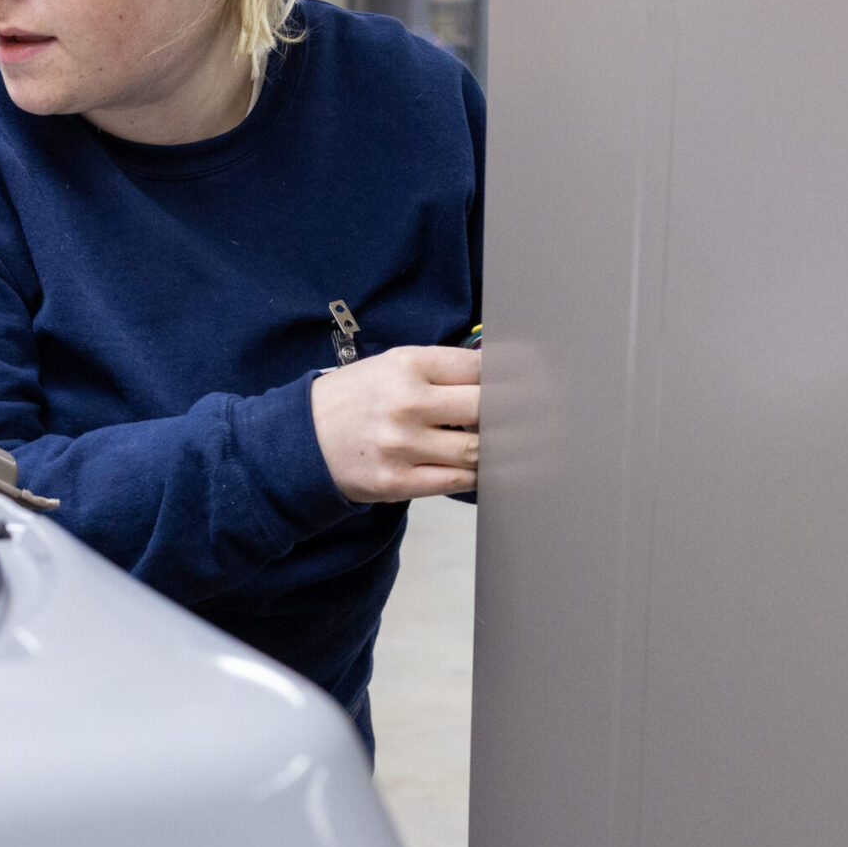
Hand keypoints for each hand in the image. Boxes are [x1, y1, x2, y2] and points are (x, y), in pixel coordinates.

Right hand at [311, 339, 558, 502]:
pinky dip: (481, 477)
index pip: (482, 368)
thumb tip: (500, 375)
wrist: (299, 442)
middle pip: (488, 408)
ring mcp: (403, 445)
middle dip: (522, 414)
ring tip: (525, 447)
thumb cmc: (351, 401)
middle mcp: (408, 403)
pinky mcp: (398, 481)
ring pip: (479, 449)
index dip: (518, 376)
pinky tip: (491, 470)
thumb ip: (442, 369)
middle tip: (548, 417)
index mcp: (408, 365)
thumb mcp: (390, 366)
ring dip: (505, 450)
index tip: (542, 383)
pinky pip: (457, 480)